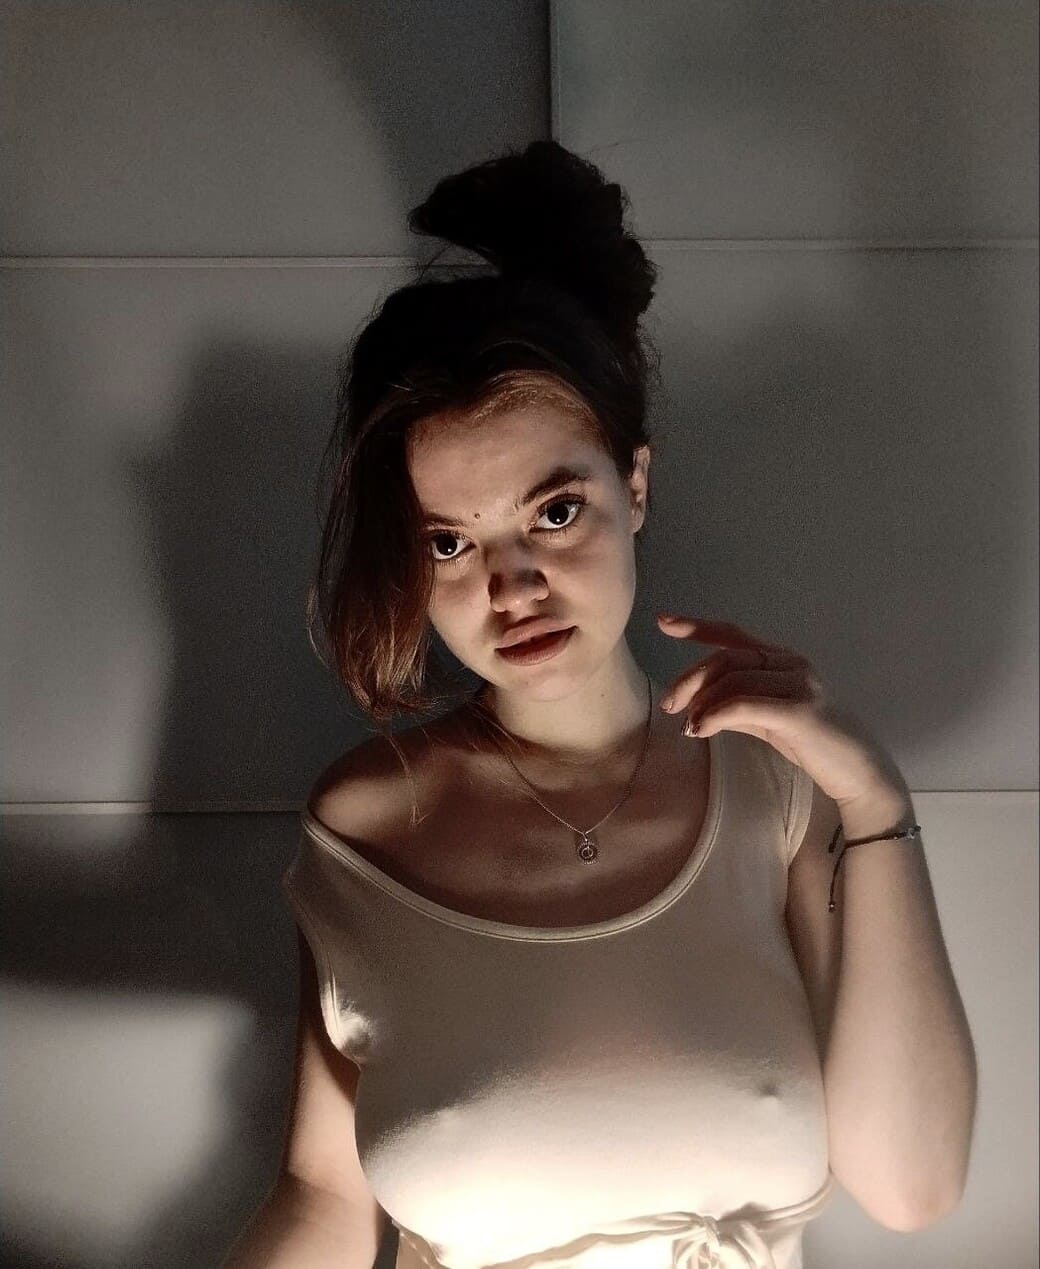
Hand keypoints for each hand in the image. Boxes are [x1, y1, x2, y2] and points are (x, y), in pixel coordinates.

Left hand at [655, 613, 908, 808]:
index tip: (664, 622)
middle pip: (727, 659)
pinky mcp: (801, 711)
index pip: (734, 634)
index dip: (698, 626)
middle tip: (669, 705)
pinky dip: (716, 716)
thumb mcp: (767, 719)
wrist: (857, 771)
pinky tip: (701, 730)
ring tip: (688, 727)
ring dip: (702, 704)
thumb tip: (696, 705)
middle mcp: (792, 663)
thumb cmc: (812, 744)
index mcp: (783, 658)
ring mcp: (800, 684)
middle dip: (691, 680)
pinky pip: (746, 705)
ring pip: (734, 681)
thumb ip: (737, 704)